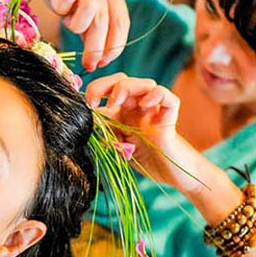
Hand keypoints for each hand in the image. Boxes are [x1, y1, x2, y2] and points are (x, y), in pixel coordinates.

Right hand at [13, 0, 128, 70]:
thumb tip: (98, 58)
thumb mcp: (80, 9)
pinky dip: (60, 7)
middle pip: (104, 20)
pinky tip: (55, 3)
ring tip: (65, 21)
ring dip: (76, 25)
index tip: (102, 63)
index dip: (114, 46)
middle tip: (87, 64)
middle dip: (95, 47)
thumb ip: (92, 28)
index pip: (121, 21)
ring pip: (90, 9)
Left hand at [85, 73, 203, 192]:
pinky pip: (167, 97)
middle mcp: (138, 107)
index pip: (108, 89)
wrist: (171, 176)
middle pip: (123, 80)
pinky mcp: (169, 119)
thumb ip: (104, 133)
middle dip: (104, 84)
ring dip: (126, 87)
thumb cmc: (145, 161)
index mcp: (122, 112)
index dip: (94, 90)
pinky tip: (145, 105)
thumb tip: (85, 122)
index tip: (84, 105)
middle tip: (93, 101)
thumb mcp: (116, 147)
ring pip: (145, 83)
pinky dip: (156, 95)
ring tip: (115, 104)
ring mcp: (154, 111)